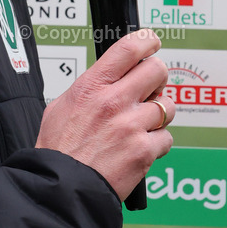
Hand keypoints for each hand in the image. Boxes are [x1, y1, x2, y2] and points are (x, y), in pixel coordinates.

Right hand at [35, 29, 174, 200]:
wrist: (62, 186)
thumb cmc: (59, 149)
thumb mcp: (62, 106)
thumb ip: (90, 88)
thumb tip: (108, 77)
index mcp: (92, 86)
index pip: (128, 49)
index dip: (147, 41)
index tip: (152, 42)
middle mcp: (113, 101)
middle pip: (157, 70)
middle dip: (158, 78)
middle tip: (151, 87)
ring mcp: (131, 125)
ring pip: (168, 106)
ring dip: (159, 115)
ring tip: (140, 126)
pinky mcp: (144, 150)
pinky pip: (166, 138)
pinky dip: (156, 144)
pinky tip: (138, 149)